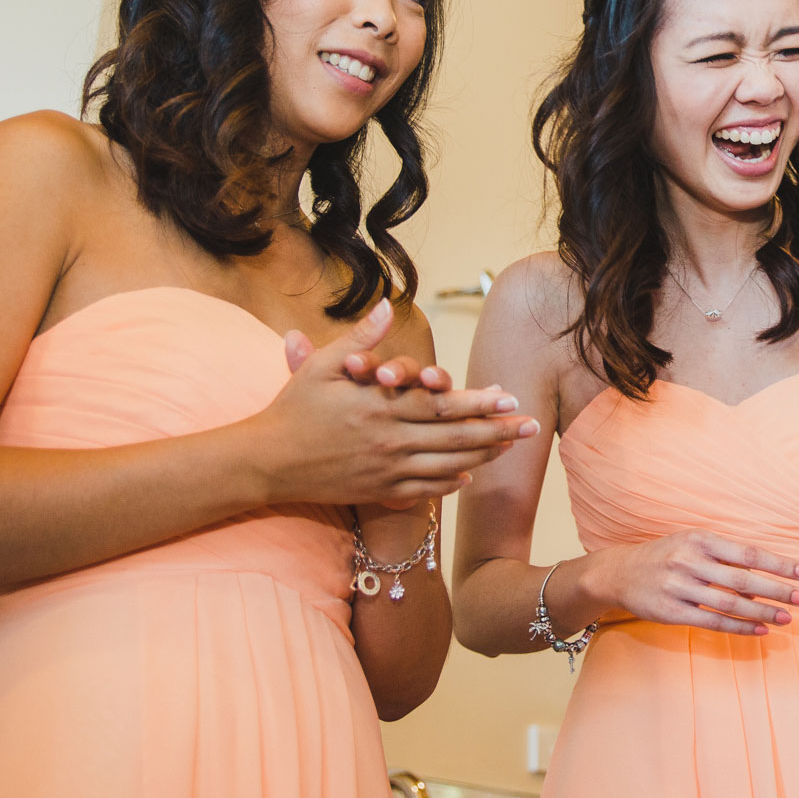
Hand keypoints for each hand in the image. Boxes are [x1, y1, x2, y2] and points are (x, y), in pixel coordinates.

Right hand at [247, 299, 539, 506]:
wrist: (264, 461)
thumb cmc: (293, 408)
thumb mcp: (323, 366)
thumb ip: (362, 338)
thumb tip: (390, 304)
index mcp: (380, 406)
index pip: (442, 404)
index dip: (479, 402)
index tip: (511, 397)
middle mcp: (389, 440)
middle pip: (455, 437)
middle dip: (498, 431)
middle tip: (534, 426)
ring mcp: (385, 470)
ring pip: (446, 465)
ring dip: (483, 456)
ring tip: (512, 446)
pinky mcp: (376, 492)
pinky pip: (422, 492)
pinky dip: (449, 485)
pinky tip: (469, 476)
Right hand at [581, 531, 798, 636]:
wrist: (617, 572)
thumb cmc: (665, 555)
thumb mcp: (692, 544)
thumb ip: (725, 559)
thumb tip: (763, 581)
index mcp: (701, 539)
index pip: (749, 553)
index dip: (780, 564)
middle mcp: (691, 562)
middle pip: (744, 579)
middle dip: (778, 589)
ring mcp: (680, 588)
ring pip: (730, 604)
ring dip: (762, 613)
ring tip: (787, 619)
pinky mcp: (671, 612)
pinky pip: (712, 623)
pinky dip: (738, 628)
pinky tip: (759, 632)